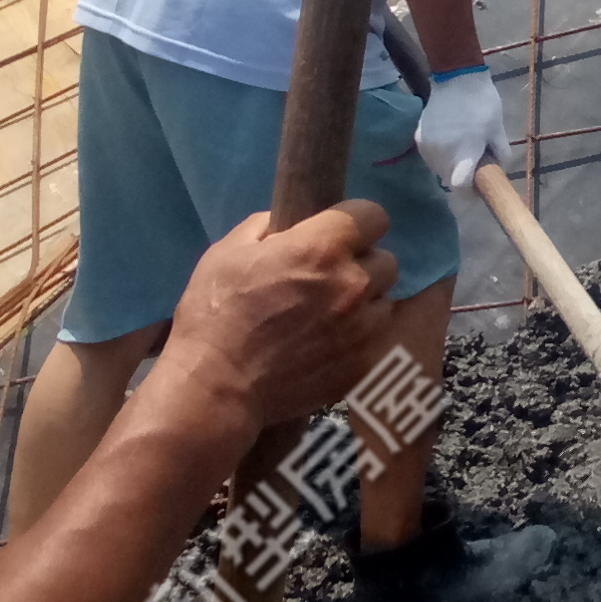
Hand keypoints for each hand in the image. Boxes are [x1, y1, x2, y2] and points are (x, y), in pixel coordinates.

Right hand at [156, 202, 399, 433]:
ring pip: (384, 300)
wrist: (217, 385)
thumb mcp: (228, 252)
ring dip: (364, 302)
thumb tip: (287, 224)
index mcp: (322, 247)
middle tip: (330, 278)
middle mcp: (353, 284)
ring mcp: (362, 327)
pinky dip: (358, 337)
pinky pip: (375, 338)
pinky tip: (327, 344)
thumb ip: (266, 227)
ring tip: (330, 314)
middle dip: (362, 263)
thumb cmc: (215, 313)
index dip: (356, 222)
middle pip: (386, 260)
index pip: (374, 215)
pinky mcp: (362, 364)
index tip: (338, 235)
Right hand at [413, 64, 510, 195]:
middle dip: (462, 178)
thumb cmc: (483, 104)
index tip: (478, 186)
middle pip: (449, 180)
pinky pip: (431, 157)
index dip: (470, 192)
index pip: (460, 188)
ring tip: (462, 148)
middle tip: (474, 163)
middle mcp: (441, 154)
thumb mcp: (499, 131)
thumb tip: (497, 173)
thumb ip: (500, 156)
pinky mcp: (419, 138)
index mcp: (464, 153)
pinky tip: (450, 140)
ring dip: (450, 166)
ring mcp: (427, 147)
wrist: (457, 78)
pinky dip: (440, 155)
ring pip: (439, 170)